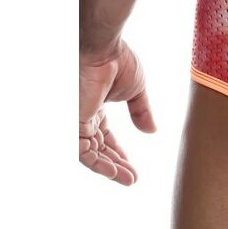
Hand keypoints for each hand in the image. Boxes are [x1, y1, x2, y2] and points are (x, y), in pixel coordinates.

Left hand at [79, 40, 156, 184]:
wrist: (105, 49)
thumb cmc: (119, 61)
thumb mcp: (136, 91)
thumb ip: (141, 112)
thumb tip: (152, 131)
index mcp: (96, 106)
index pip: (104, 137)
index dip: (118, 152)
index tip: (133, 166)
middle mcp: (85, 115)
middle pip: (98, 148)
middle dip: (115, 164)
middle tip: (132, 178)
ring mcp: (79, 120)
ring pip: (91, 154)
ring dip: (109, 168)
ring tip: (128, 179)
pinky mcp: (75, 123)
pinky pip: (84, 152)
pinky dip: (99, 164)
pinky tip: (116, 172)